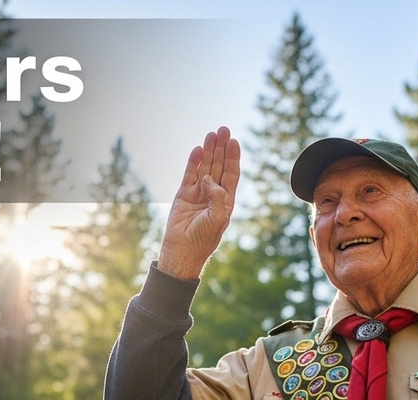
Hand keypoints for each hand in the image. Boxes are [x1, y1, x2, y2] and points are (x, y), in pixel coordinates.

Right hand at [158, 126, 240, 279]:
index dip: (233, 158)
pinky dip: (194, 162)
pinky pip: (190, 174)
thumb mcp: (219, 217)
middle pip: (219, 166)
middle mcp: (213, 195)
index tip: (234, 142)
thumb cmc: (204, 238)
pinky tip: (198, 149)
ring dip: (209, 151)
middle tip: (224, 129)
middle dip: (222, 148)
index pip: (231, 174)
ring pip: (205, 167)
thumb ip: (218, 196)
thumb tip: (209, 178)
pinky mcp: (183, 195)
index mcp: (226, 201)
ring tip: (212, 133)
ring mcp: (198, 193)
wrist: (182, 251)